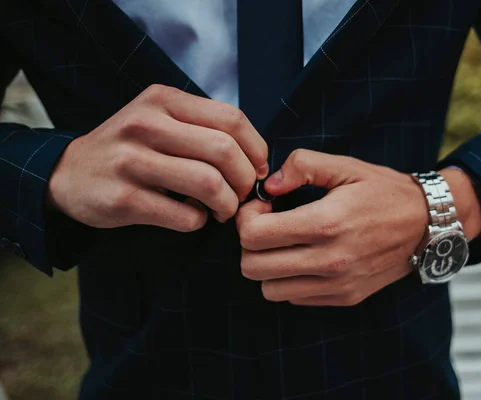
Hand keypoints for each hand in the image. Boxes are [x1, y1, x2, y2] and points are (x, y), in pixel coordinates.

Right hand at [48, 84, 268, 230]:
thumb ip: (204, 129)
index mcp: (163, 100)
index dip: (257, 149)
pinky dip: (199, 222)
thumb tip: (259, 161)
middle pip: (225, 151)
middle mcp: (146, 124)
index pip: (232, 119)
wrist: (69, 174)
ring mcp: (131, 161)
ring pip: (209, 184)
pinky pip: (185, 216)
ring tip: (221, 210)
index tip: (258, 169)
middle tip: (241, 194)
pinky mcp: (123, 198)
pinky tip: (192, 218)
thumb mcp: (160, 120)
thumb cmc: (130, 148)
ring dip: (226, 205)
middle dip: (245, 180)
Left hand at [236, 149, 480, 306]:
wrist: (427, 225)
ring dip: (267, 266)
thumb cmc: (384, 191)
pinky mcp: (344, 298)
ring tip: (283, 244)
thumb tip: (268, 185)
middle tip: (265, 225)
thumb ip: (302, 166)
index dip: (246, 218)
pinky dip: (289, 281)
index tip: (261, 206)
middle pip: (252, 267)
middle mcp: (329, 261)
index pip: (254, 236)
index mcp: (326, 223)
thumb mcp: (346, 166)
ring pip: (269, 290)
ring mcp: (337, 284)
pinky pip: (295, 298)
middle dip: (249, 243)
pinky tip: (304, 258)